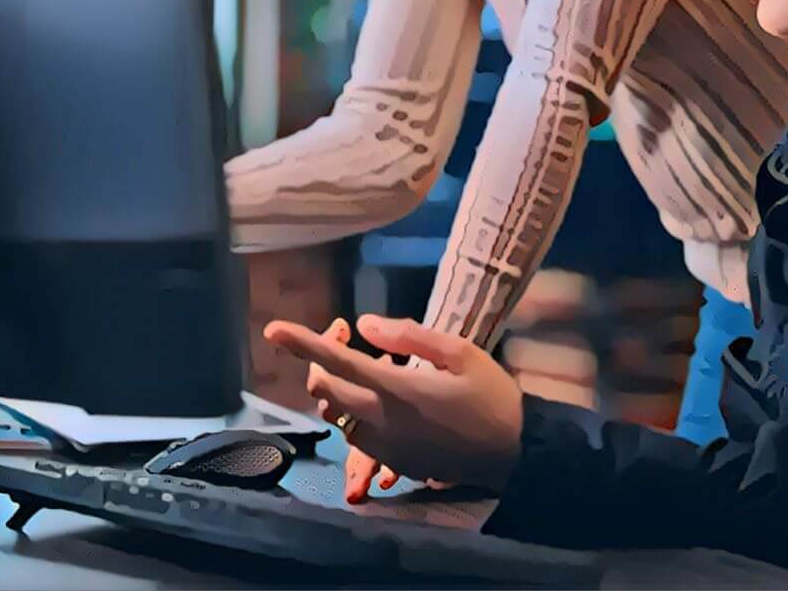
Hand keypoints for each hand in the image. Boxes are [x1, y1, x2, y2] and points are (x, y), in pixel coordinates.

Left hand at [264, 314, 523, 493]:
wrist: (513, 456)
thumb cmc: (491, 396)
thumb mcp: (459, 353)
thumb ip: (409, 336)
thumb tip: (363, 324)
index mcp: (397, 390)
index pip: (337, 362)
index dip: (302, 343)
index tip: (273, 329)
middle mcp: (382, 422)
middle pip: (326, 389)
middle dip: (321, 360)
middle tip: (342, 335)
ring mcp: (384, 448)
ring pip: (338, 413)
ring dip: (340, 386)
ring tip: (374, 366)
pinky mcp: (391, 463)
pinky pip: (357, 434)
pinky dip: (357, 410)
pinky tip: (385, 397)